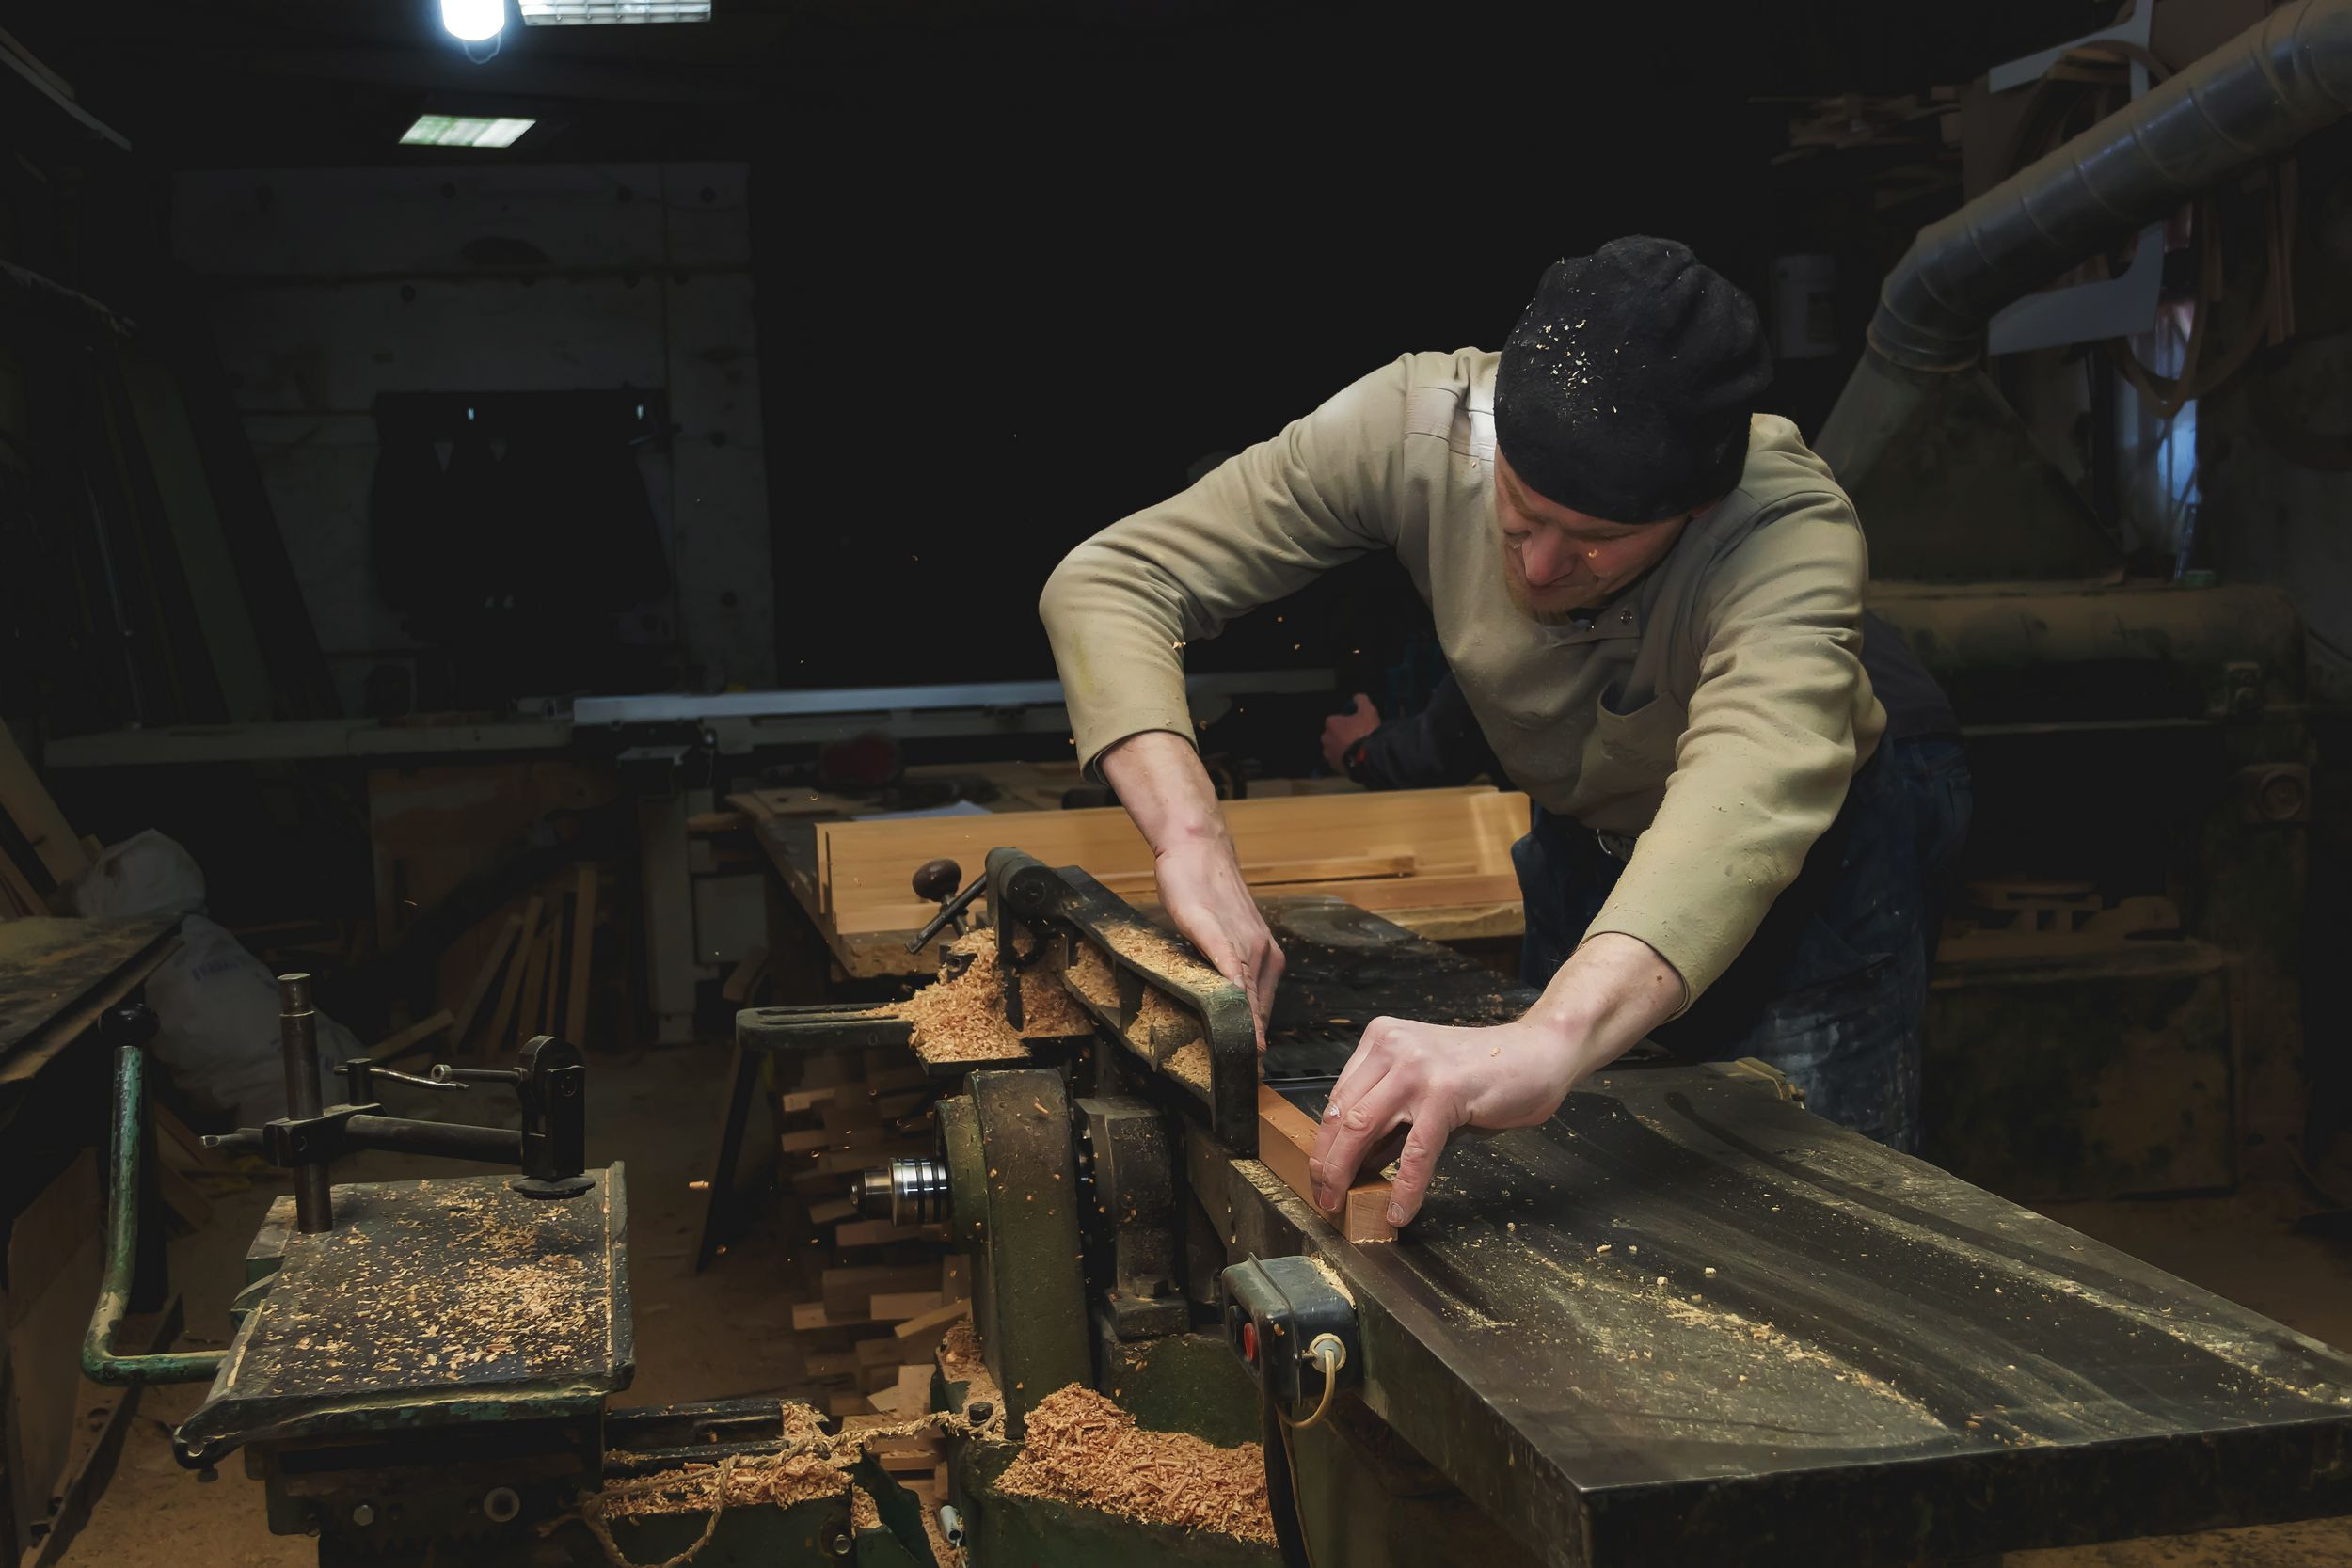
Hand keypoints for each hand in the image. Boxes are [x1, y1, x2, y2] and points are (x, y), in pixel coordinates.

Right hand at [1153, 834, 1284, 1048]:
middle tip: (1249, 1076)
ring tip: (1243, 1060)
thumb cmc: (1204, 889)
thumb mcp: (1220, 935)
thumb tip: (1221, 999)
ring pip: (1250, 998)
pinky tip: (1235, 1019)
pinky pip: (1231, 973)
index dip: (1258, 1038)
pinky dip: (1235, 999)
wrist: (1196, 847)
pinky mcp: (1217, 935)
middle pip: (1260, 1009)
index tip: (1255, 1067)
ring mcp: (1244, 944)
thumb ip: (1225, 967)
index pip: (1264, 1008)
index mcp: (1266, 956)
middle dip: (1255, 1042)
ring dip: (1247, 1031)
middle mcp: (1264, 953)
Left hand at [1307, 1016, 1575, 1227]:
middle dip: (1327, 1162)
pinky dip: (1405, 1186)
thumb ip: (1392, 1118)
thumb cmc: (1487, 1073)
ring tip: (1343, 1203)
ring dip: (1347, 1173)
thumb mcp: (1425, 1089)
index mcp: (1382, 1040)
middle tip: (1323, 1196)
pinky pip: (1415, 1150)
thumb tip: (1358, 1161)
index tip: (1320, 1173)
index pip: (1338, 1096)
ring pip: (1364, 1128)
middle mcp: (1393, 1047)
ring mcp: (1418, 1067)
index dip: (1325, 1140)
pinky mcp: (1445, 1092)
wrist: (1541, 1052)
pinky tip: (1399, 1210)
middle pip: (1342, 1113)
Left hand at [1319, 693, 1381, 773]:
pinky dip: (1344, 759)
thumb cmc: (1366, 733)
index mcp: (1331, 723)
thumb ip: (1361, 701)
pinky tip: (1355, 758)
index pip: (1336, 719)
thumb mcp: (1368, 711)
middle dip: (1343, 735)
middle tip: (1357, 737)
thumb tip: (1357, 698)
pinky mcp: (1334, 766)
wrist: (1368, 758)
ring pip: (1335, 748)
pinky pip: (1338, 761)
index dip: (1347, 721)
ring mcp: (1329, 754)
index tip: (1356, 724)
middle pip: (1334, 734)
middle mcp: (1326, 738)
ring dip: (1343, 748)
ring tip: (1356, 749)